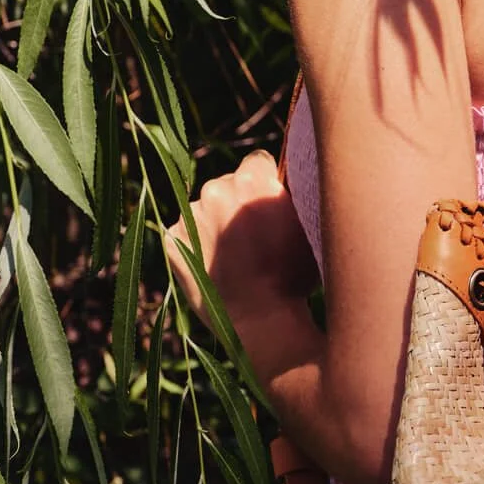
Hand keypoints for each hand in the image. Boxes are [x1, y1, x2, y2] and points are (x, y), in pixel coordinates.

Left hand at [165, 150, 318, 331]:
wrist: (260, 320)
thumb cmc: (293, 276)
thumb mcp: (310, 226)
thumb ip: (295, 195)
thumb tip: (293, 176)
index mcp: (252, 179)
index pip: (257, 162)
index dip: (266, 183)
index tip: (270, 205)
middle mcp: (217, 189)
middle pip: (228, 184)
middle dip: (239, 203)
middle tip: (255, 237)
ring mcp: (191, 215)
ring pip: (205, 209)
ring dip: (216, 223)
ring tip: (236, 257)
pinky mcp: (172, 240)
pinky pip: (185, 233)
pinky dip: (197, 244)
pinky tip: (216, 266)